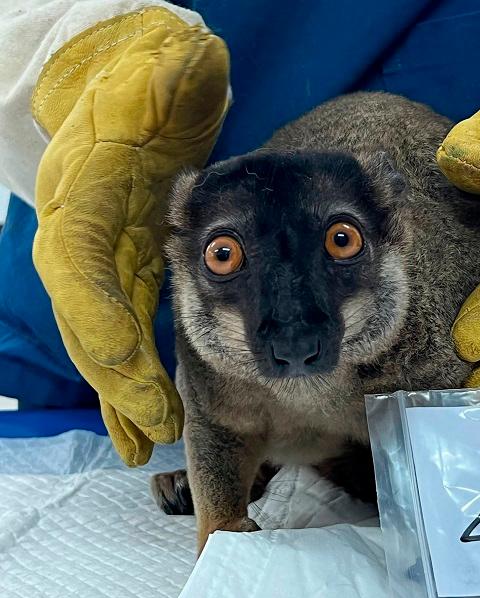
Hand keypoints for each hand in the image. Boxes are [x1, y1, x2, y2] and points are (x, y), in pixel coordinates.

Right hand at [32, 9, 229, 464]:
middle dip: (118, 376)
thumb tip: (188, 62)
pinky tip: (144, 410)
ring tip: (146, 441)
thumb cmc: (143, 79)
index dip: (99, 318)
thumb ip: (166, 72)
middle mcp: (78, 233)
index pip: (78, 267)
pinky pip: (118, 328)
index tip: (129, 367)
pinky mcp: (119, 266)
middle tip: (156, 426)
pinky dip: (129, 372)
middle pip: (86, 317)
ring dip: (121, 392)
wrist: (128, 84)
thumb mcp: (154, 68)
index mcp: (81, 193)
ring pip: (98, 335)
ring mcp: (95, 254)